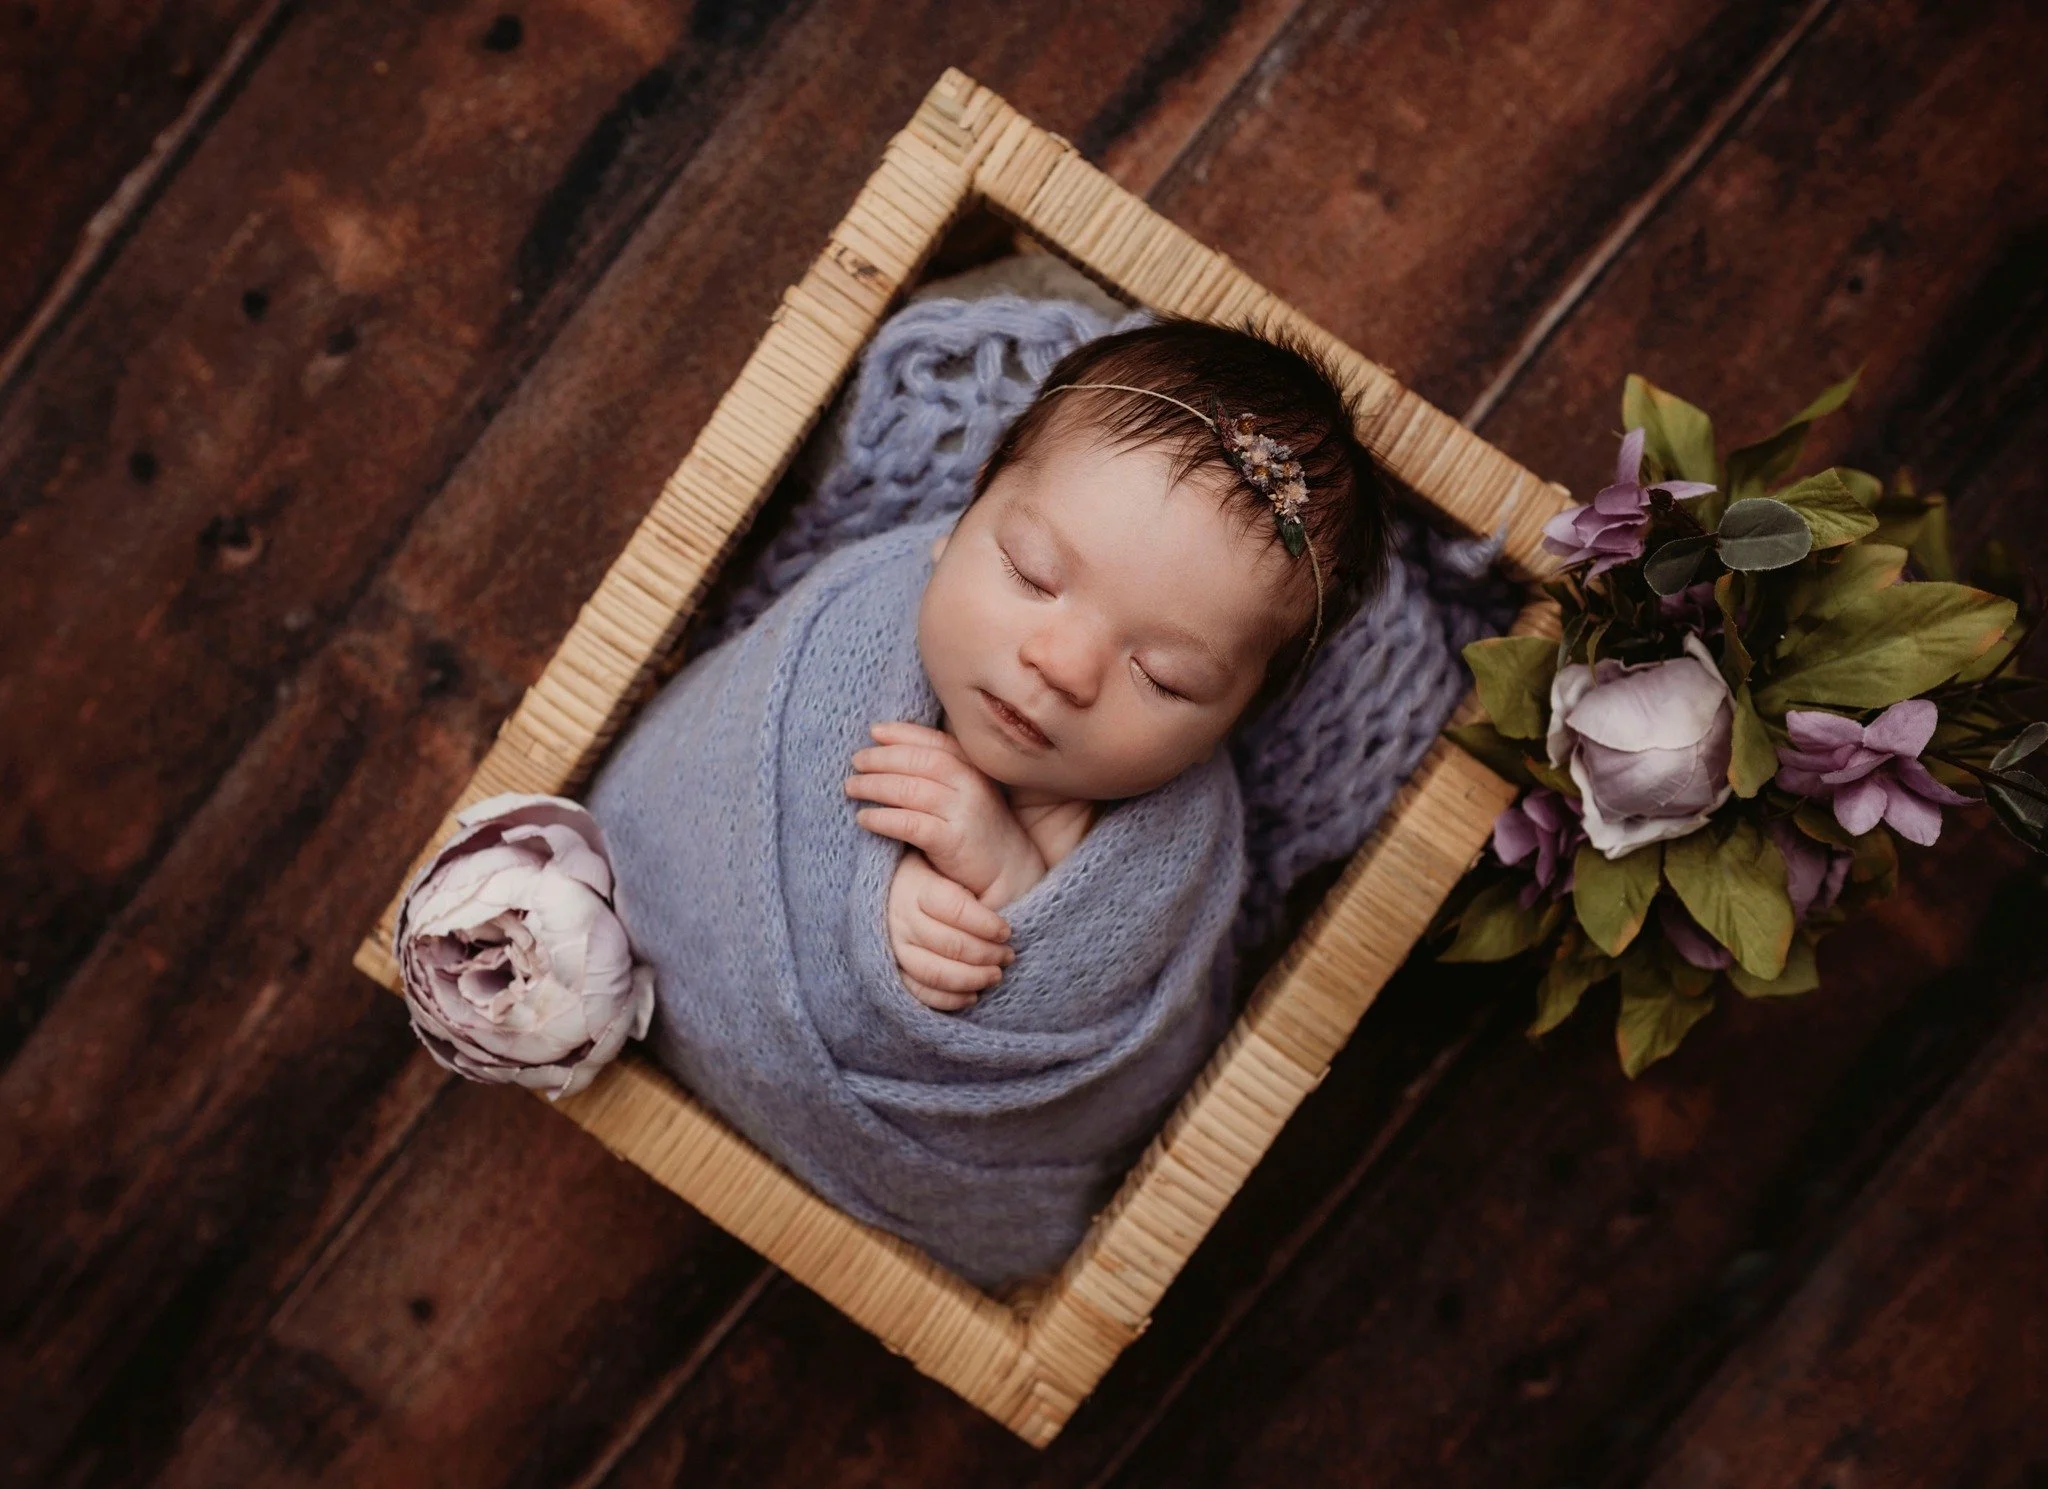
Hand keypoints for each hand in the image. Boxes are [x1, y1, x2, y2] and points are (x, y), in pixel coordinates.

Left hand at [845, 721, 1045, 904]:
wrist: (1007, 871)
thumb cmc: (974, 828)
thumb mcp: (962, 792)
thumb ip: (937, 773)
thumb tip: (887, 751)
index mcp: (971, 768)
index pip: (933, 741)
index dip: (902, 733)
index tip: (874, 732)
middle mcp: (970, 785)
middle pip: (919, 762)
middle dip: (882, 758)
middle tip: (856, 761)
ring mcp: (964, 812)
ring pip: (911, 790)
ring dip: (876, 786)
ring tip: (852, 787)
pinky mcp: (954, 842)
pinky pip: (911, 824)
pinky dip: (883, 819)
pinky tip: (865, 818)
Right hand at [885, 849, 1014, 1011]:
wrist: (909, 886)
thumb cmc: (946, 871)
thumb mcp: (954, 855)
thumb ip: (965, 866)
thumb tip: (1003, 881)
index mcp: (917, 882)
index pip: (952, 906)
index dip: (983, 923)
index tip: (1006, 931)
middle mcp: (901, 915)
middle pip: (946, 943)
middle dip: (984, 953)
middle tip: (1008, 955)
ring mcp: (895, 945)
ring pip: (932, 972)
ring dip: (970, 978)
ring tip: (996, 975)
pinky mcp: (896, 969)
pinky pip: (920, 992)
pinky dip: (949, 999)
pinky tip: (973, 995)